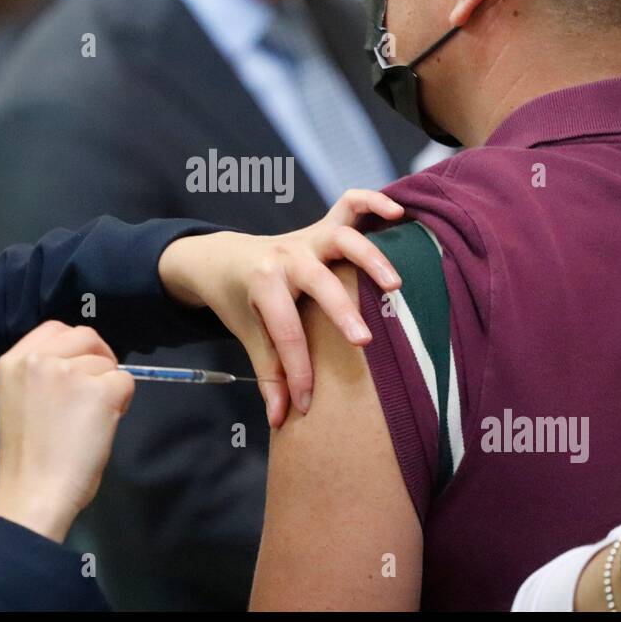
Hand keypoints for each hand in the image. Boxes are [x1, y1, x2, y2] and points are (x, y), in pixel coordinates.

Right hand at [0, 321, 133, 542]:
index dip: (75, 347)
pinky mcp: (97, 391)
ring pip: (107, 363)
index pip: (54, 329)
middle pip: (86, 336)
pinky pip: (125, 382)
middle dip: (99, 359)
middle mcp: (36, 359)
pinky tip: (102, 427)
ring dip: (108, 387)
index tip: (81, 368)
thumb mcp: (21, 400)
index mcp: (12, 362)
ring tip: (91, 421)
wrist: (33, 493)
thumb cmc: (29, 459)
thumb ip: (43, 374)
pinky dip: (122, 403)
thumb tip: (84, 363)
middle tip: (99, 390)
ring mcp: (67, 373)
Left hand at [158, 189, 404, 426]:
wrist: (222, 258)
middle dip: (340, 311)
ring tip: (395, 285)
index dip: (297, 372)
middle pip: (317, 281)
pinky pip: (350, 204)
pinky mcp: (323, 226)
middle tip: (364, 340)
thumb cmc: (239, 301)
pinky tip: (398, 212)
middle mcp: (286, 256)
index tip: (306, 404)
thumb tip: (281, 419)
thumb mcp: (248, 335)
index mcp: (262, 283)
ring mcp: (307, 237)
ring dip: (370, 258)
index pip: (285, 332)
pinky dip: (373, 202)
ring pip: (341, 237)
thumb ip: (268, 373)